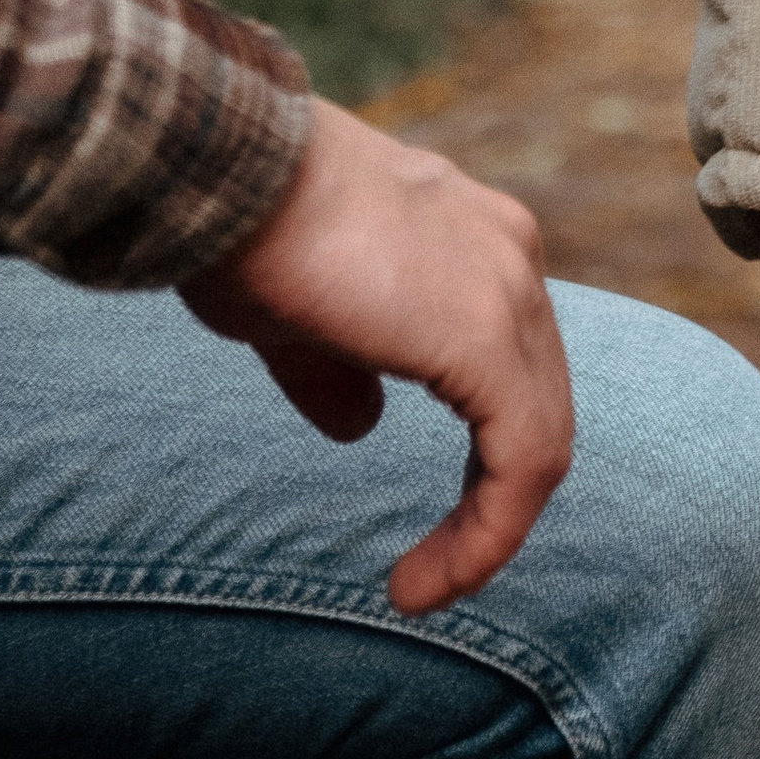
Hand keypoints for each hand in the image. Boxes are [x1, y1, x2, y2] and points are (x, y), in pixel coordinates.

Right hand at [180, 99, 574, 613]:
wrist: (220, 170)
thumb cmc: (238, 230)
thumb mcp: (295, 317)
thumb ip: (339, 371)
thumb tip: (360, 426)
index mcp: (472, 238)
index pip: (506, 365)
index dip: (480, 453)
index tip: (428, 525)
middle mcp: (509, 254)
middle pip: (536, 400)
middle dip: (492, 495)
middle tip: (436, 569)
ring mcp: (508, 288)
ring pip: (539, 436)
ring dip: (490, 527)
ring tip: (428, 588)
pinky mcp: (487, 336)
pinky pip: (524, 459)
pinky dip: (489, 532)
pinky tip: (432, 582)